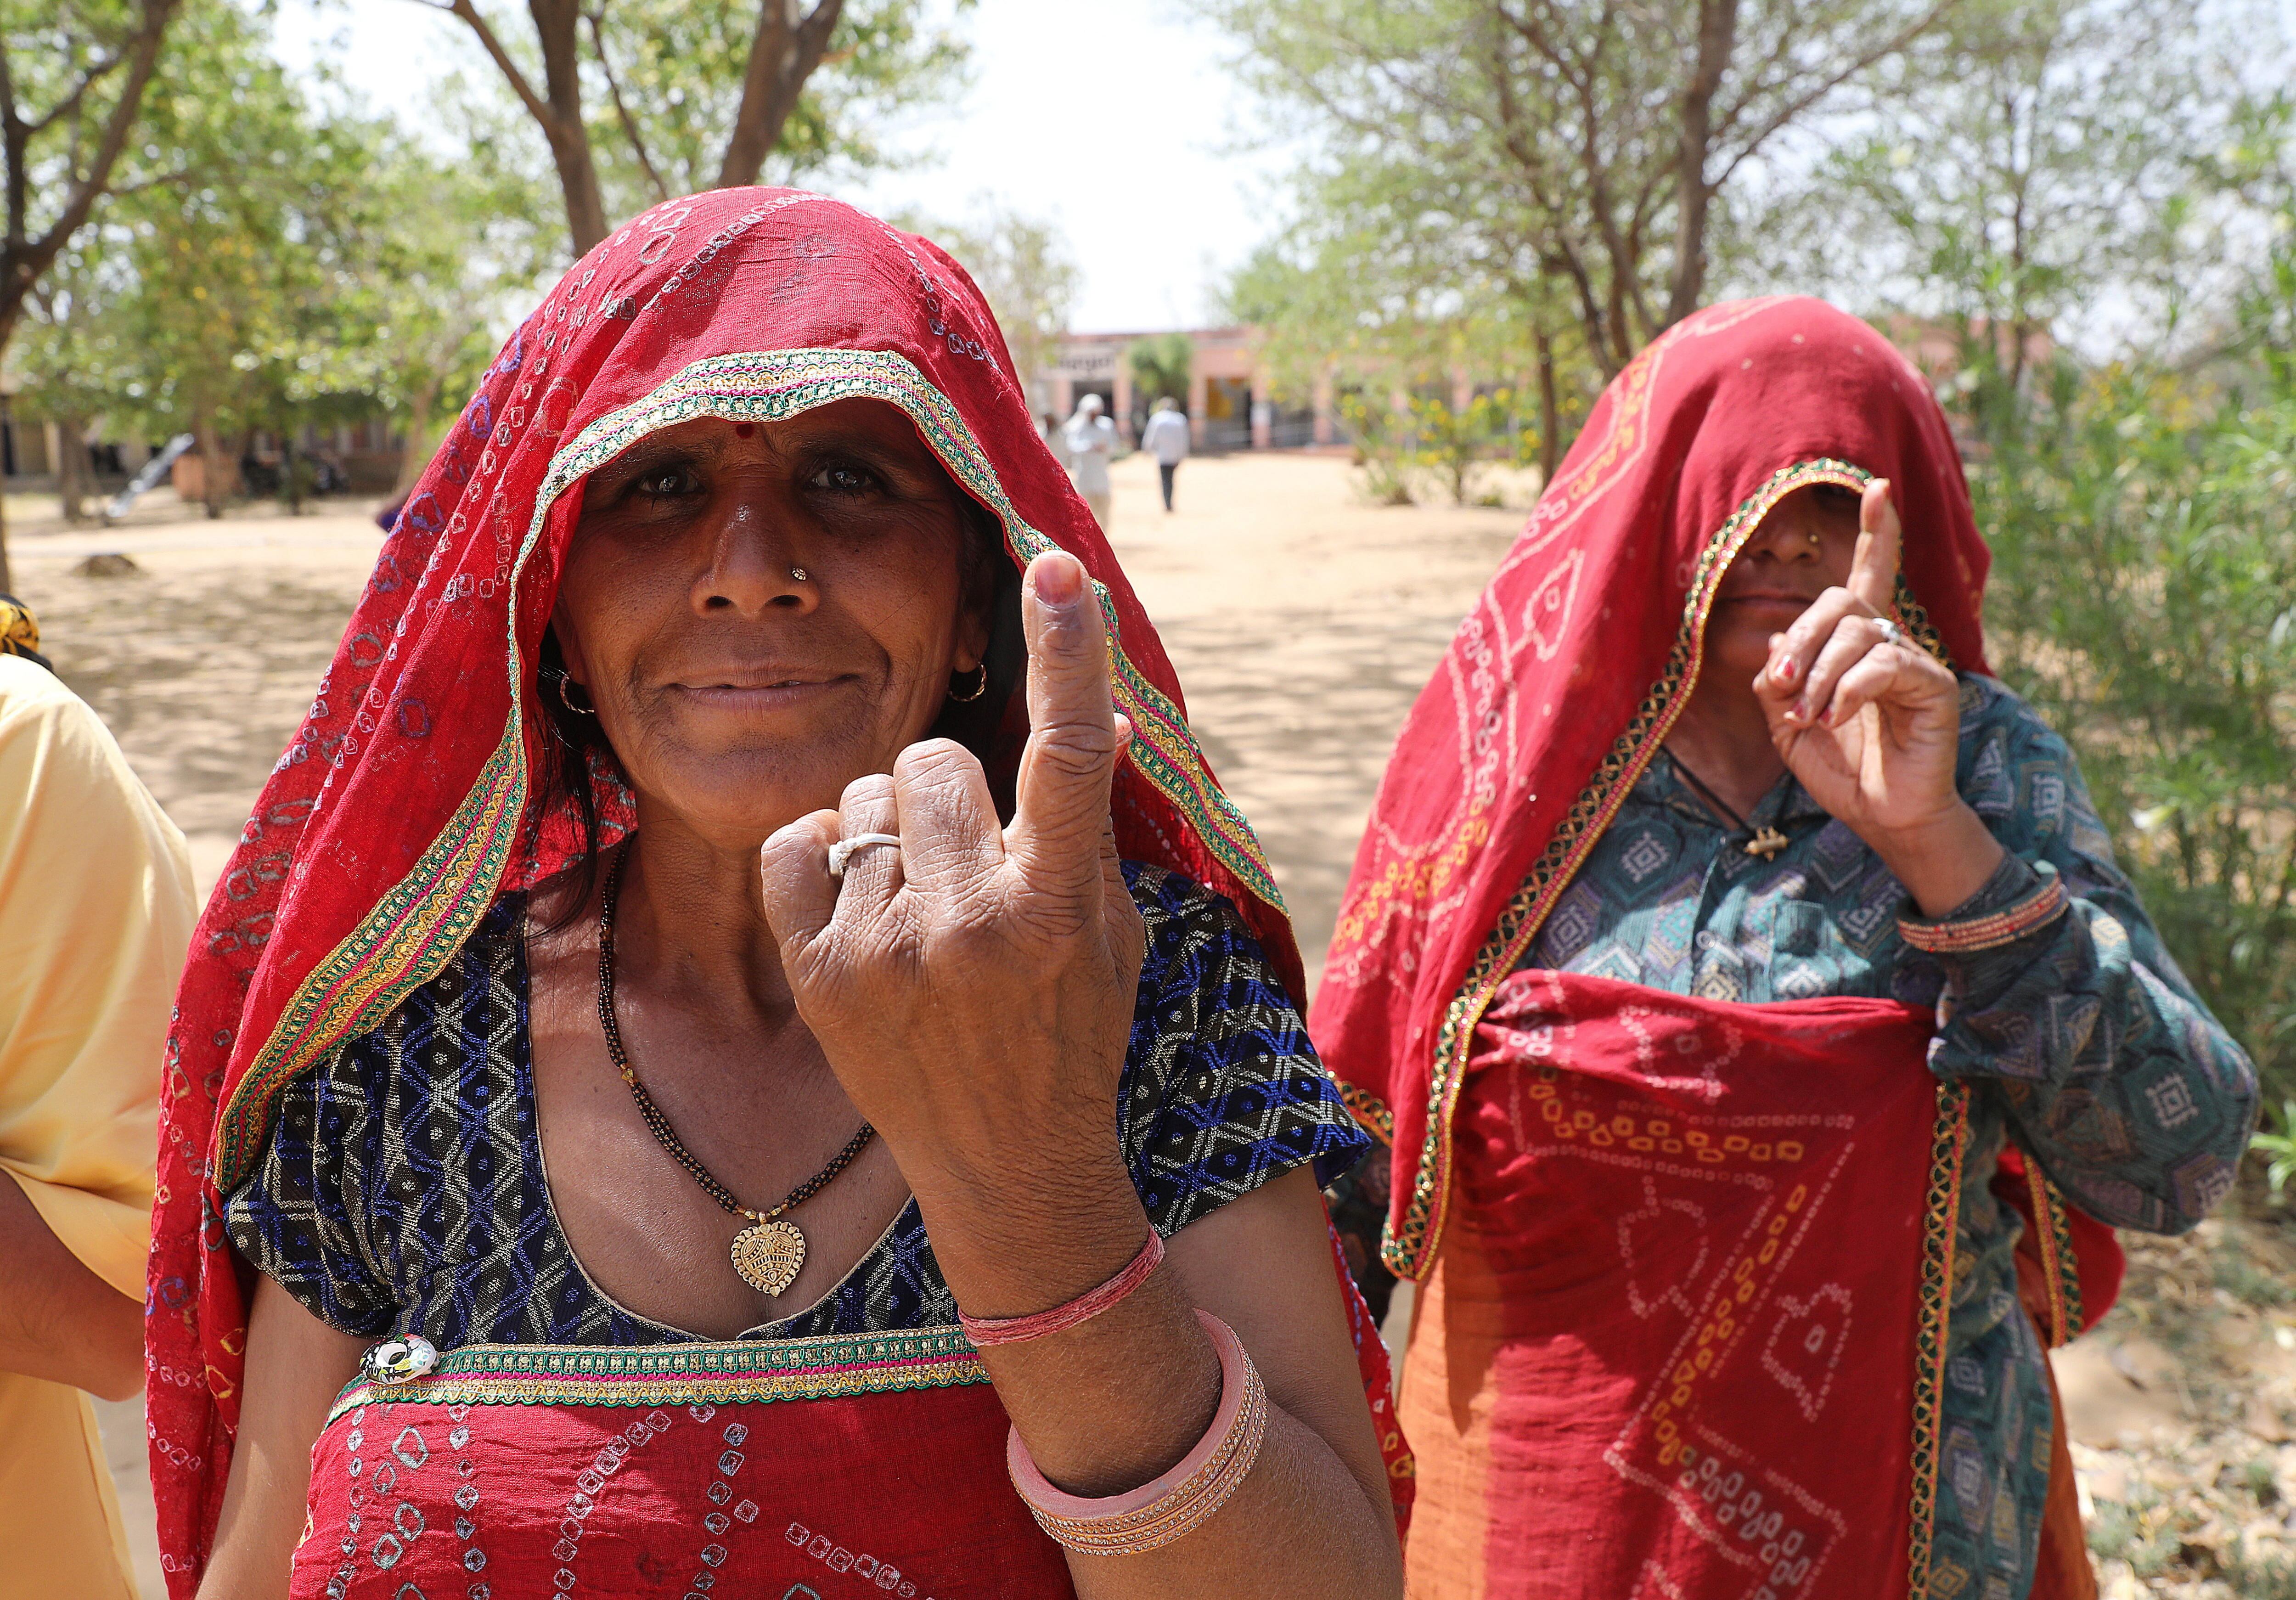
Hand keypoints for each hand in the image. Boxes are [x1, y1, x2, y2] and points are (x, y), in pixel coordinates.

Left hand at [758, 550, 1146, 1254]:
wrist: (1009, 1168)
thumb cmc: (1069, 1035)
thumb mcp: (1110, 932)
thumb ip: (1090, 826)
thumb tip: (1100, 711)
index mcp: (1062, 907)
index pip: (1069, 754)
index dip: (1069, 653)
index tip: (1058, 569)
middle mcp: (974, 923)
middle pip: (934, 759)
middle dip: (949, 790)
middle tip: (970, 857)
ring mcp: (888, 952)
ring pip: (866, 797)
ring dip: (892, 828)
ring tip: (921, 901)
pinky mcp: (819, 976)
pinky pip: (797, 843)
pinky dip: (824, 857)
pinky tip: (862, 906)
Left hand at [1753, 480, 2002, 912]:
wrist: (1879, 815)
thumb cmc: (1840, 770)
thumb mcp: (1786, 724)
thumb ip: (1776, 681)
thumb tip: (1777, 646)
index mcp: (1856, 644)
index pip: (1869, 576)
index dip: (1876, 533)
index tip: (1876, 489)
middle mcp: (1890, 642)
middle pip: (1841, 601)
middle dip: (1802, 641)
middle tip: (1783, 688)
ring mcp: (1915, 660)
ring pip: (1857, 633)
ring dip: (1819, 677)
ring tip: (1811, 718)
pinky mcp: (1933, 685)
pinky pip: (1883, 664)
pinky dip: (1847, 691)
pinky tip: (1836, 718)